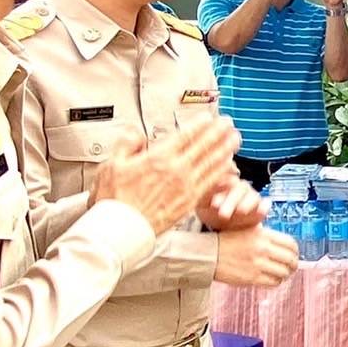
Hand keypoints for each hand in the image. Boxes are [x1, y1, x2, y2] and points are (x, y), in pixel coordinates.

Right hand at [90, 117, 241, 234]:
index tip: (209, 117)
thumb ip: (126, 144)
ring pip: (211, 163)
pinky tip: (228, 166)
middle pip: (204, 146)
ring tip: (234, 139)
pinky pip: (211, 182)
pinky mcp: (190, 202)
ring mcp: (186, 186)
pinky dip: (221, 171)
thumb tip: (136, 133)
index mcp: (159, 158)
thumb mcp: (112, 164)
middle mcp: (176, 170)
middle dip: (218, 132)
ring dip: (225, 148)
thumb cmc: (115, 200)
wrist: (121, 229)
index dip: (200, 124)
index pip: (186, 135)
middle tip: (228, 123)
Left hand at [197, 175, 266, 231]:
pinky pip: (265, 204)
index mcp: (224, 182)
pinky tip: (261, 211)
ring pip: (252, 195)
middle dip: (231, 201)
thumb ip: (203, 196)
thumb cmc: (210, 211)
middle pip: (238, 189)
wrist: (223, 225)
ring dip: (246, 203)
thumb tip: (197, 187)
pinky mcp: (260, 206)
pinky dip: (264, 206)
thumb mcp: (202, 204)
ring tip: (241, 211)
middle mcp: (239, 187)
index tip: (214, 204)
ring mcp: (251, 196)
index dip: (220, 191)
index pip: (224, 182)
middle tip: (223, 214)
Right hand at [213, 225, 298, 286]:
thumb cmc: (228, 241)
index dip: (295, 251)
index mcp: (263, 235)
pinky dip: (276, 282)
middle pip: (290, 259)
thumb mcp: (249, 230)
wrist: (209, 254)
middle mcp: (262, 249)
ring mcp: (258, 264)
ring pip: (284, 272)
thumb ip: (268, 237)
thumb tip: (286, 246)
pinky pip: (273, 282)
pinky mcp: (252, 278)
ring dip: (286, 274)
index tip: (294, 254)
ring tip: (282, 274)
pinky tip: (272, 279)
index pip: (291, 244)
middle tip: (291, 266)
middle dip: (293, 264)